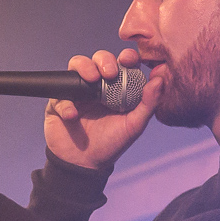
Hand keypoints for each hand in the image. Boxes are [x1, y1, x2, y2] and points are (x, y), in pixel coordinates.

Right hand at [45, 49, 161, 169]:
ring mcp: (77, 92)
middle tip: (108, 73)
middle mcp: (97, 86)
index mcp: (117, 87)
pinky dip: (66, 103)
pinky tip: (73, 116)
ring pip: (76, 66)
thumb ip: (148, 103)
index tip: (128, 59)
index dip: (126, 56)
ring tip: (91, 81)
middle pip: (98, 59)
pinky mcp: (58, 102)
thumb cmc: (111, 143)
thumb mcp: (134, 125)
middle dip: (103, 60)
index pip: (122, 63)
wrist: (84, 164)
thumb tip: (160, 78)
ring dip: (83, 68)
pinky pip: (59, 94)